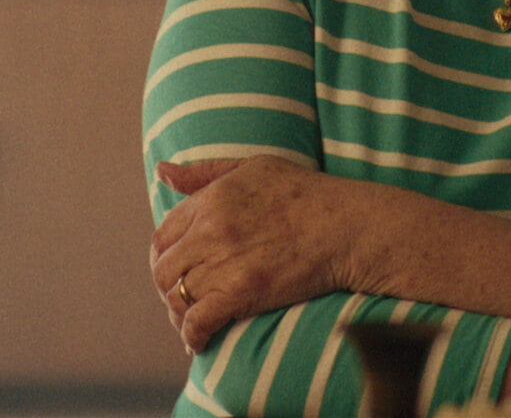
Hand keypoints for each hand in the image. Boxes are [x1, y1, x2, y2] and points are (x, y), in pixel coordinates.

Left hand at [150, 156, 359, 352]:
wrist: (348, 226)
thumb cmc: (307, 193)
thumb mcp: (254, 167)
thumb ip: (205, 172)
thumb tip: (162, 171)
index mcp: (210, 199)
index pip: (163, 235)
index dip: (163, 257)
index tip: (176, 269)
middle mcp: (210, 229)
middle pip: (164, 269)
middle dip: (167, 288)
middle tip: (183, 299)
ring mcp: (223, 262)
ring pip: (177, 297)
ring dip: (179, 315)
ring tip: (191, 322)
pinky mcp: (240, 292)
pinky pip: (197, 321)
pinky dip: (192, 336)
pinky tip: (198, 343)